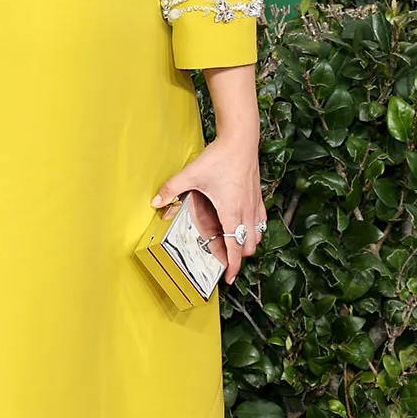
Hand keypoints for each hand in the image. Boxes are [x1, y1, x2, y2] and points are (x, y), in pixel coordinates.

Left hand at [153, 137, 265, 286]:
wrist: (241, 140)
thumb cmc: (220, 157)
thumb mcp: (191, 174)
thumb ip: (171, 189)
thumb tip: (156, 201)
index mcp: (231, 211)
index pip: (233, 247)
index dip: (232, 265)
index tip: (229, 277)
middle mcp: (246, 211)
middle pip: (249, 245)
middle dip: (239, 257)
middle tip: (227, 262)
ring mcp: (254, 204)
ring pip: (257, 234)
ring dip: (248, 244)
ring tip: (236, 247)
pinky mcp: (258, 196)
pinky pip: (261, 220)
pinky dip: (255, 228)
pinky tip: (247, 226)